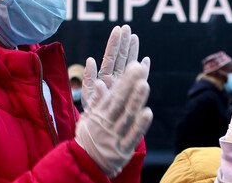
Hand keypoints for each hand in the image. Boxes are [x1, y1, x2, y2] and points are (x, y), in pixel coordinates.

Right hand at [75, 62, 152, 177]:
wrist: (84, 164)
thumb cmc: (88, 138)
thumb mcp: (87, 118)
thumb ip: (96, 102)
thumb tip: (101, 83)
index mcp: (99, 115)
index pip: (114, 94)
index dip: (125, 80)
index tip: (134, 66)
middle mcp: (107, 123)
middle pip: (120, 101)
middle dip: (130, 84)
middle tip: (139, 68)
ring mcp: (115, 136)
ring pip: (127, 116)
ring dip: (136, 100)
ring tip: (144, 84)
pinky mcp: (122, 150)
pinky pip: (132, 136)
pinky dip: (140, 125)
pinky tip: (148, 113)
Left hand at [83, 25, 147, 108]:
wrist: (103, 134)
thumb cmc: (93, 116)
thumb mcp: (88, 97)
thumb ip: (89, 80)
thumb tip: (90, 60)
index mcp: (104, 79)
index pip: (110, 57)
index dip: (114, 43)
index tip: (118, 29)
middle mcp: (115, 80)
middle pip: (121, 58)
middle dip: (124, 43)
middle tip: (128, 28)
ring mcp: (124, 87)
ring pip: (130, 66)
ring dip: (133, 52)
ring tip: (135, 38)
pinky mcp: (132, 95)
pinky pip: (139, 81)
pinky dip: (143, 70)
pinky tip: (146, 60)